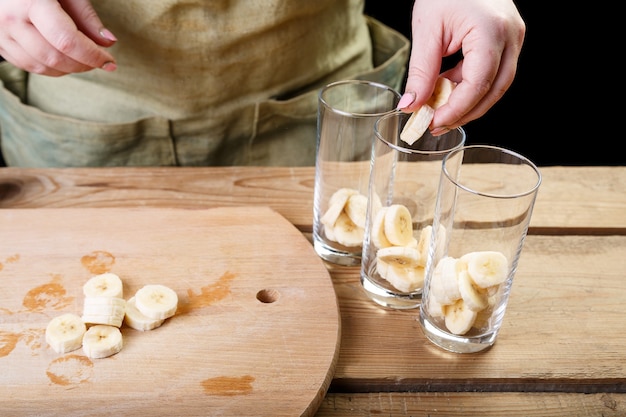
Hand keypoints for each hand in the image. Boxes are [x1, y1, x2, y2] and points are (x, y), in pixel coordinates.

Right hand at [0, 0, 116, 75]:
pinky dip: (51, 68)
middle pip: (54, 57)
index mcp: (28, 2)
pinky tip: (65, 60)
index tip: (110, 61)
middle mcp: (10, 19)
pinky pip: (28, 66)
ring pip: (41, 66)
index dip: (92, 55)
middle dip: (83, 64)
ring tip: (84, 60)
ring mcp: (0, 33)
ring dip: (69, 69)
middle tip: (100, 61)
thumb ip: (85, 16)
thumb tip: (108, 43)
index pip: (67, 40)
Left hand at [398, 0, 525, 134]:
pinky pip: (493, 72)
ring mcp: (514, 37)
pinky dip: (470, 85)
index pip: (478, 85)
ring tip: (439, 111)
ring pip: (496, 85)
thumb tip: (411, 106)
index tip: (433, 123)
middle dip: (464, 113)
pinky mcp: (508, 39)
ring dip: (468, 102)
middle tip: (436, 125)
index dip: (456, 110)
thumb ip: (421, 71)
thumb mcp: (427, 30)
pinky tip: (448, 90)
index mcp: (491, 32)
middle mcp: (511, 36)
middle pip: (494, 90)